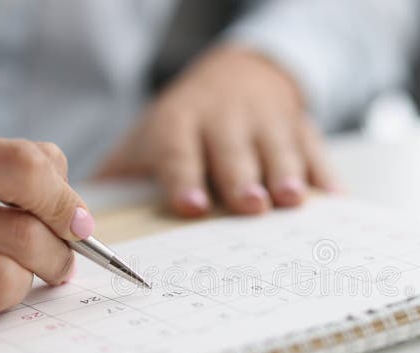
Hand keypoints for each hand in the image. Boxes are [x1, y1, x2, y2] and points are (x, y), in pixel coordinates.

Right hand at [0, 130, 92, 345]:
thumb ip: (3, 168)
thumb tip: (71, 203)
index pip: (23, 168)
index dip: (65, 200)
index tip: (77, 223)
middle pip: (24, 235)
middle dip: (58, 256)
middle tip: (57, 263)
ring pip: (3, 284)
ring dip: (18, 288)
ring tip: (3, 279)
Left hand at [94, 45, 339, 216]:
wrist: (240, 74)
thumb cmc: (189, 120)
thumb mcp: (152, 133)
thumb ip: (123, 170)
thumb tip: (85, 210)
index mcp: (182, 122)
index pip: (180, 150)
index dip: (185, 178)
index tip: (192, 206)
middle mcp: (225, 117)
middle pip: (232, 149)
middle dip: (241, 176)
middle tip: (249, 204)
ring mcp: (267, 119)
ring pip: (277, 146)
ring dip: (285, 172)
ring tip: (290, 200)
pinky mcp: (300, 125)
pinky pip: (315, 148)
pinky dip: (325, 174)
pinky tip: (334, 199)